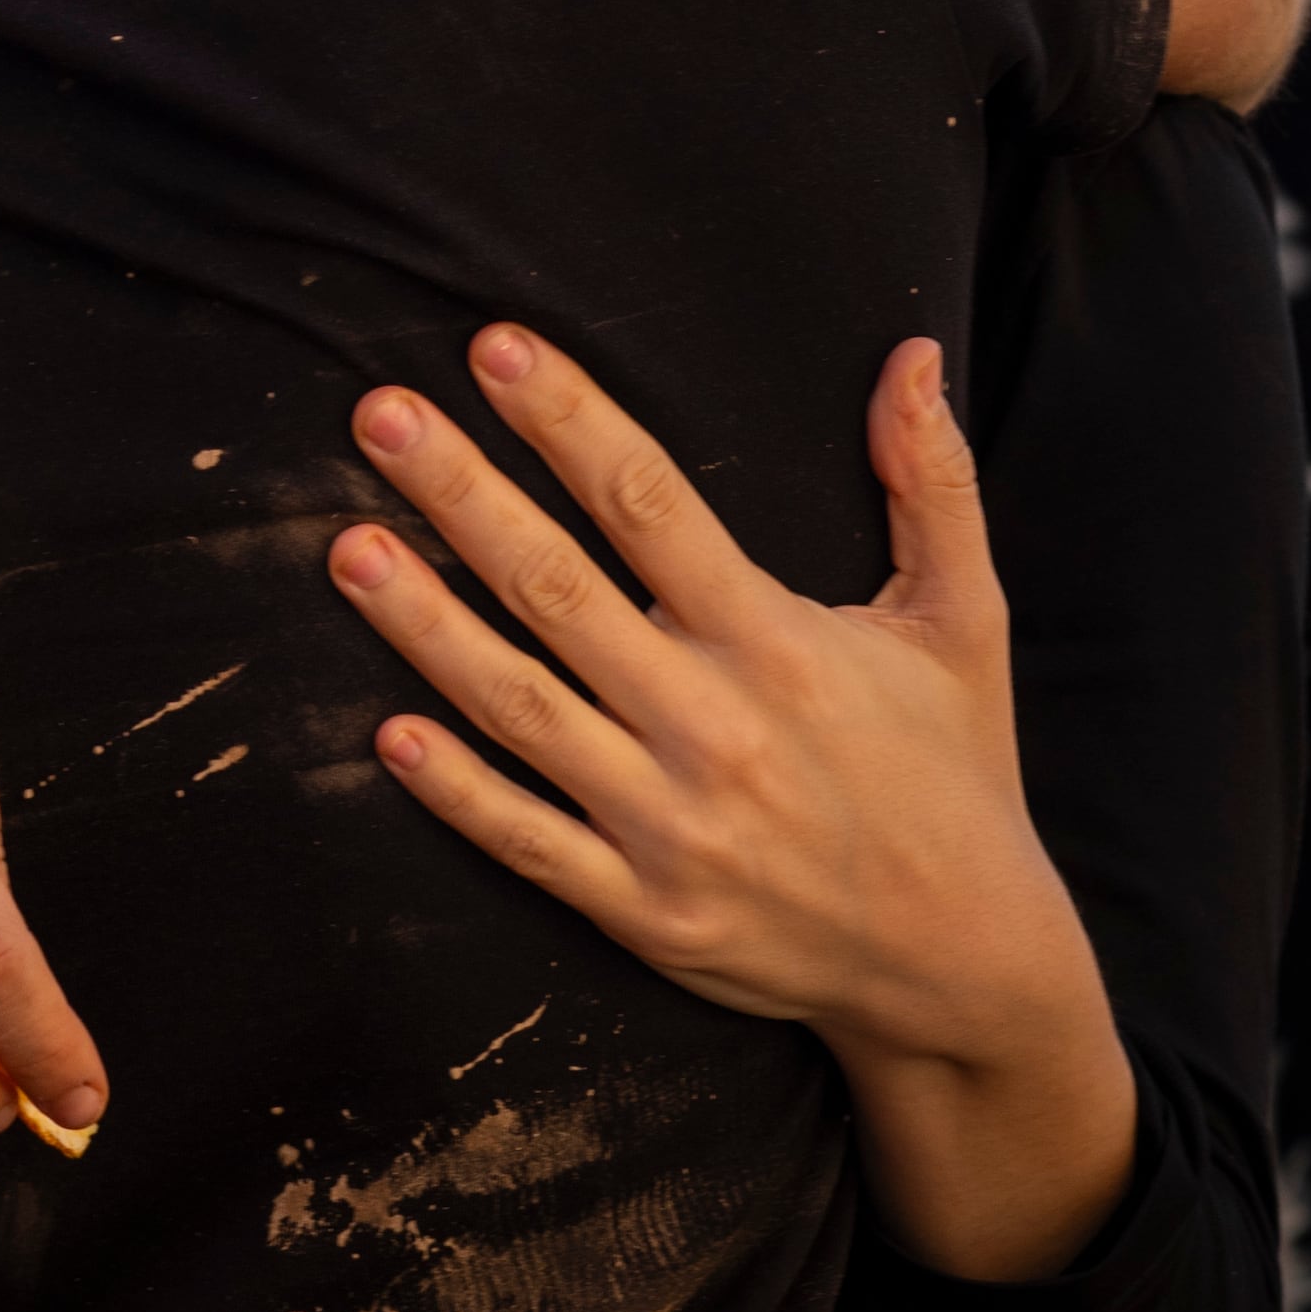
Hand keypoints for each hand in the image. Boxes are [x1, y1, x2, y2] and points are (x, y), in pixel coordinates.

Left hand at [329, 327, 1129, 1271]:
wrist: (964, 964)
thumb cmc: (954, 770)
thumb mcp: (964, 620)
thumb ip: (934, 483)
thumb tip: (914, 352)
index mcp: (781, 644)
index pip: (651, 505)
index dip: (569, 421)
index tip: (496, 347)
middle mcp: (715, 728)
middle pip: (559, 589)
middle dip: (462, 494)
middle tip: (380, 416)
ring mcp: (671, 826)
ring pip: (521, 707)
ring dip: (425, 625)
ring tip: (346, 545)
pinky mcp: (644, 911)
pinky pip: (528, 841)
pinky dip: (457, 790)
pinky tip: (387, 731)